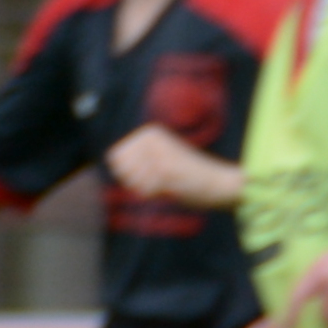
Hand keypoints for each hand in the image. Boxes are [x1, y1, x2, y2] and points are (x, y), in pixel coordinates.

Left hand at [104, 124, 238, 206]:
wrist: (219, 182)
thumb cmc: (186, 175)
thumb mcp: (157, 158)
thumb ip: (133, 158)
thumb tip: (108, 158)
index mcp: (149, 132)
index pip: (114, 158)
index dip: (128, 172)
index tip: (152, 171)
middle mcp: (152, 138)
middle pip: (119, 170)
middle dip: (135, 181)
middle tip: (159, 179)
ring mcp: (158, 153)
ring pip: (130, 182)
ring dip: (145, 189)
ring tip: (167, 183)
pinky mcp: (165, 170)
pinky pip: (143, 191)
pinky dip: (154, 195)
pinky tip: (171, 188)